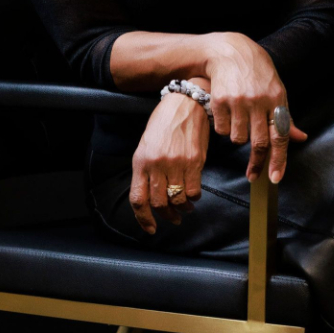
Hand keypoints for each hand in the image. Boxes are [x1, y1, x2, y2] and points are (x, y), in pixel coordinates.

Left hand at [129, 93, 209, 234]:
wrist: (184, 104)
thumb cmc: (163, 124)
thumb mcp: (146, 146)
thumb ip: (146, 171)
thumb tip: (151, 196)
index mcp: (141, 162)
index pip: (138, 199)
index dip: (143, 219)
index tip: (150, 228)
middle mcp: (157, 165)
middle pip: (159, 203)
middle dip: (166, 216)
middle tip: (172, 218)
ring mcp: (176, 164)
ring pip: (178, 200)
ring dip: (182, 209)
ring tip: (184, 208)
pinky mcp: (195, 162)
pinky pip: (194, 190)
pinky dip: (194, 197)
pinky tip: (193, 195)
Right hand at [203, 32, 307, 183]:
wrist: (229, 51)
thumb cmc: (257, 72)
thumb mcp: (277, 90)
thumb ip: (286, 117)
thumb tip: (300, 138)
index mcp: (277, 99)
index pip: (280, 136)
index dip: (278, 160)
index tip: (275, 178)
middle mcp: (258, 101)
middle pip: (258, 143)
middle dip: (256, 163)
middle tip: (253, 174)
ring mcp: (238, 101)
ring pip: (238, 139)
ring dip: (238, 137)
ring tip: (239, 120)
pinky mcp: (220, 101)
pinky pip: (221, 130)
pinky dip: (224, 127)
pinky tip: (227, 112)